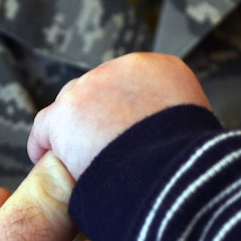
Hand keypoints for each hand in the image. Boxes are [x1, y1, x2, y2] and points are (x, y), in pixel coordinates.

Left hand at [28, 52, 210, 178]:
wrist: (172, 172)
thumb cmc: (191, 165)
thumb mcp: (197, 133)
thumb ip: (175, 125)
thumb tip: (174, 146)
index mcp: (164, 70)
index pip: (131, 85)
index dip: (124, 112)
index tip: (123, 135)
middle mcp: (126, 68)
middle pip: (98, 90)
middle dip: (97, 117)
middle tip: (98, 149)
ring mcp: (92, 86)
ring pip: (72, 106)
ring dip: (73, 130)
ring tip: (75, 158)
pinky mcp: (66, 112)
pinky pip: (45, 127)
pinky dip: (44, 144)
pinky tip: (46, 160)